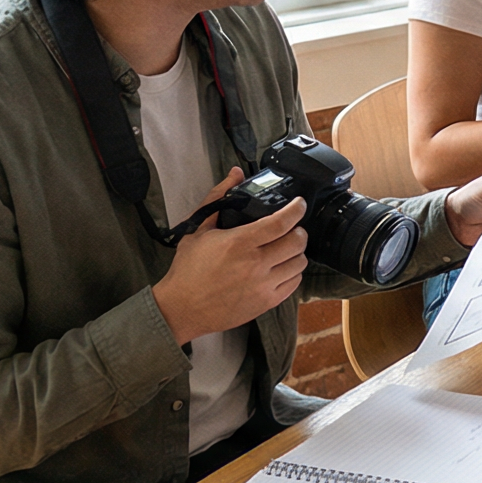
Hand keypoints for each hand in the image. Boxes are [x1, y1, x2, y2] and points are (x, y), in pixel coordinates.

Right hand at [151, 169, 308, 343]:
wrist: (181, 308)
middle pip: (297, 241)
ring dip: (296, 252)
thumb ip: (218, 198)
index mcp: (240, 243)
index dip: (296, 209)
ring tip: (284, 249)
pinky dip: (292, 273)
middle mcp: (256, 264)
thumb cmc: (188, 270)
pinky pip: (294, 283)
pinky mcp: (267, 303)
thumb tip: (236, 173)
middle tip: (290, 228)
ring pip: (300, 263)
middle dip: (298, 230)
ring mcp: (263, 285)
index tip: (299, 204)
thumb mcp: (198, 230)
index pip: (282, 221)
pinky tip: (280, 268)